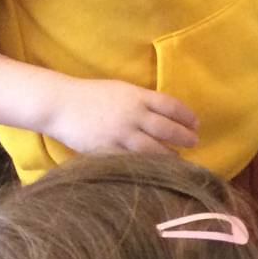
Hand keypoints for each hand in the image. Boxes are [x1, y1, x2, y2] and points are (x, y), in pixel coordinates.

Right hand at [43, 77, 199, 154]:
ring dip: (169, 155)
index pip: (171, 105)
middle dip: (184, 136)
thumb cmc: (91, 95)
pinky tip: (154, 168)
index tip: (196, 123)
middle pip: (167, 128)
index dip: (186, 115)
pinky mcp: (108, 150)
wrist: (61, 104)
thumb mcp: (121, 90)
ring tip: (179, 159)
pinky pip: (132, 160)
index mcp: (137, 96)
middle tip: (195, 142)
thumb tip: (163, 112)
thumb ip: (141, 100)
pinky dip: (146, 165)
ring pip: (153, 148)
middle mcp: (133, 115)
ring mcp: (121, 134)